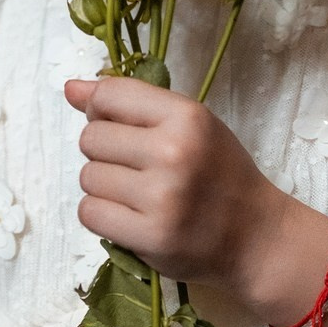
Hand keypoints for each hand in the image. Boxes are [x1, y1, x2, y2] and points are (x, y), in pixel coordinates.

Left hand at [66, 73, 288, 299]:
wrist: (256, 237)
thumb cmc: (220, 176)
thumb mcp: (190, 126)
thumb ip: (132, 104)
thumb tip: (70, 89)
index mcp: (187, 116)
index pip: (109, 95)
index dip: (100, 111)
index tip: (117, 127)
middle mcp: (174, 151)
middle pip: (91, 138)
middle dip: (104, 153)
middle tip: (135, 170)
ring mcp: (162, 197)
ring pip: (87, 177)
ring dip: (103, 188)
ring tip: (137, 196)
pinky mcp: (151, 236)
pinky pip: (90, 213)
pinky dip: (102, 216)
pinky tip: (129, 218)